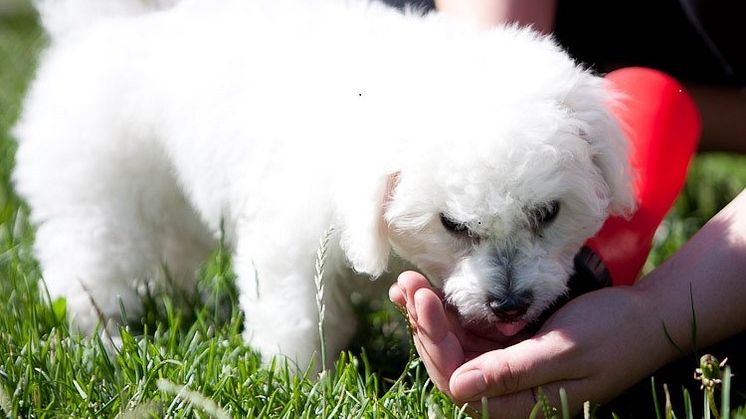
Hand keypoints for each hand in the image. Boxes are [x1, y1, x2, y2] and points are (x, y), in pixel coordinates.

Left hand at [390, 271, 666, 417]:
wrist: (646, 318)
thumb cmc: (612, 334)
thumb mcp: (563, 351)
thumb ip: (512, 372)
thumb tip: (458, 389)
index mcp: (520, 403)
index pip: (457, 380)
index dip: (435, 341)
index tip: (426, 298)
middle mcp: (506, 390)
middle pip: (448, 362)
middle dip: (424, 322)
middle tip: (408, 281)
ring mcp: (504, 366)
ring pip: (452, 345)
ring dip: (429, 314)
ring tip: (408, 282)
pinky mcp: (508, 345)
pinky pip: (467, 331)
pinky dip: (447, 310)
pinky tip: (428, 288)